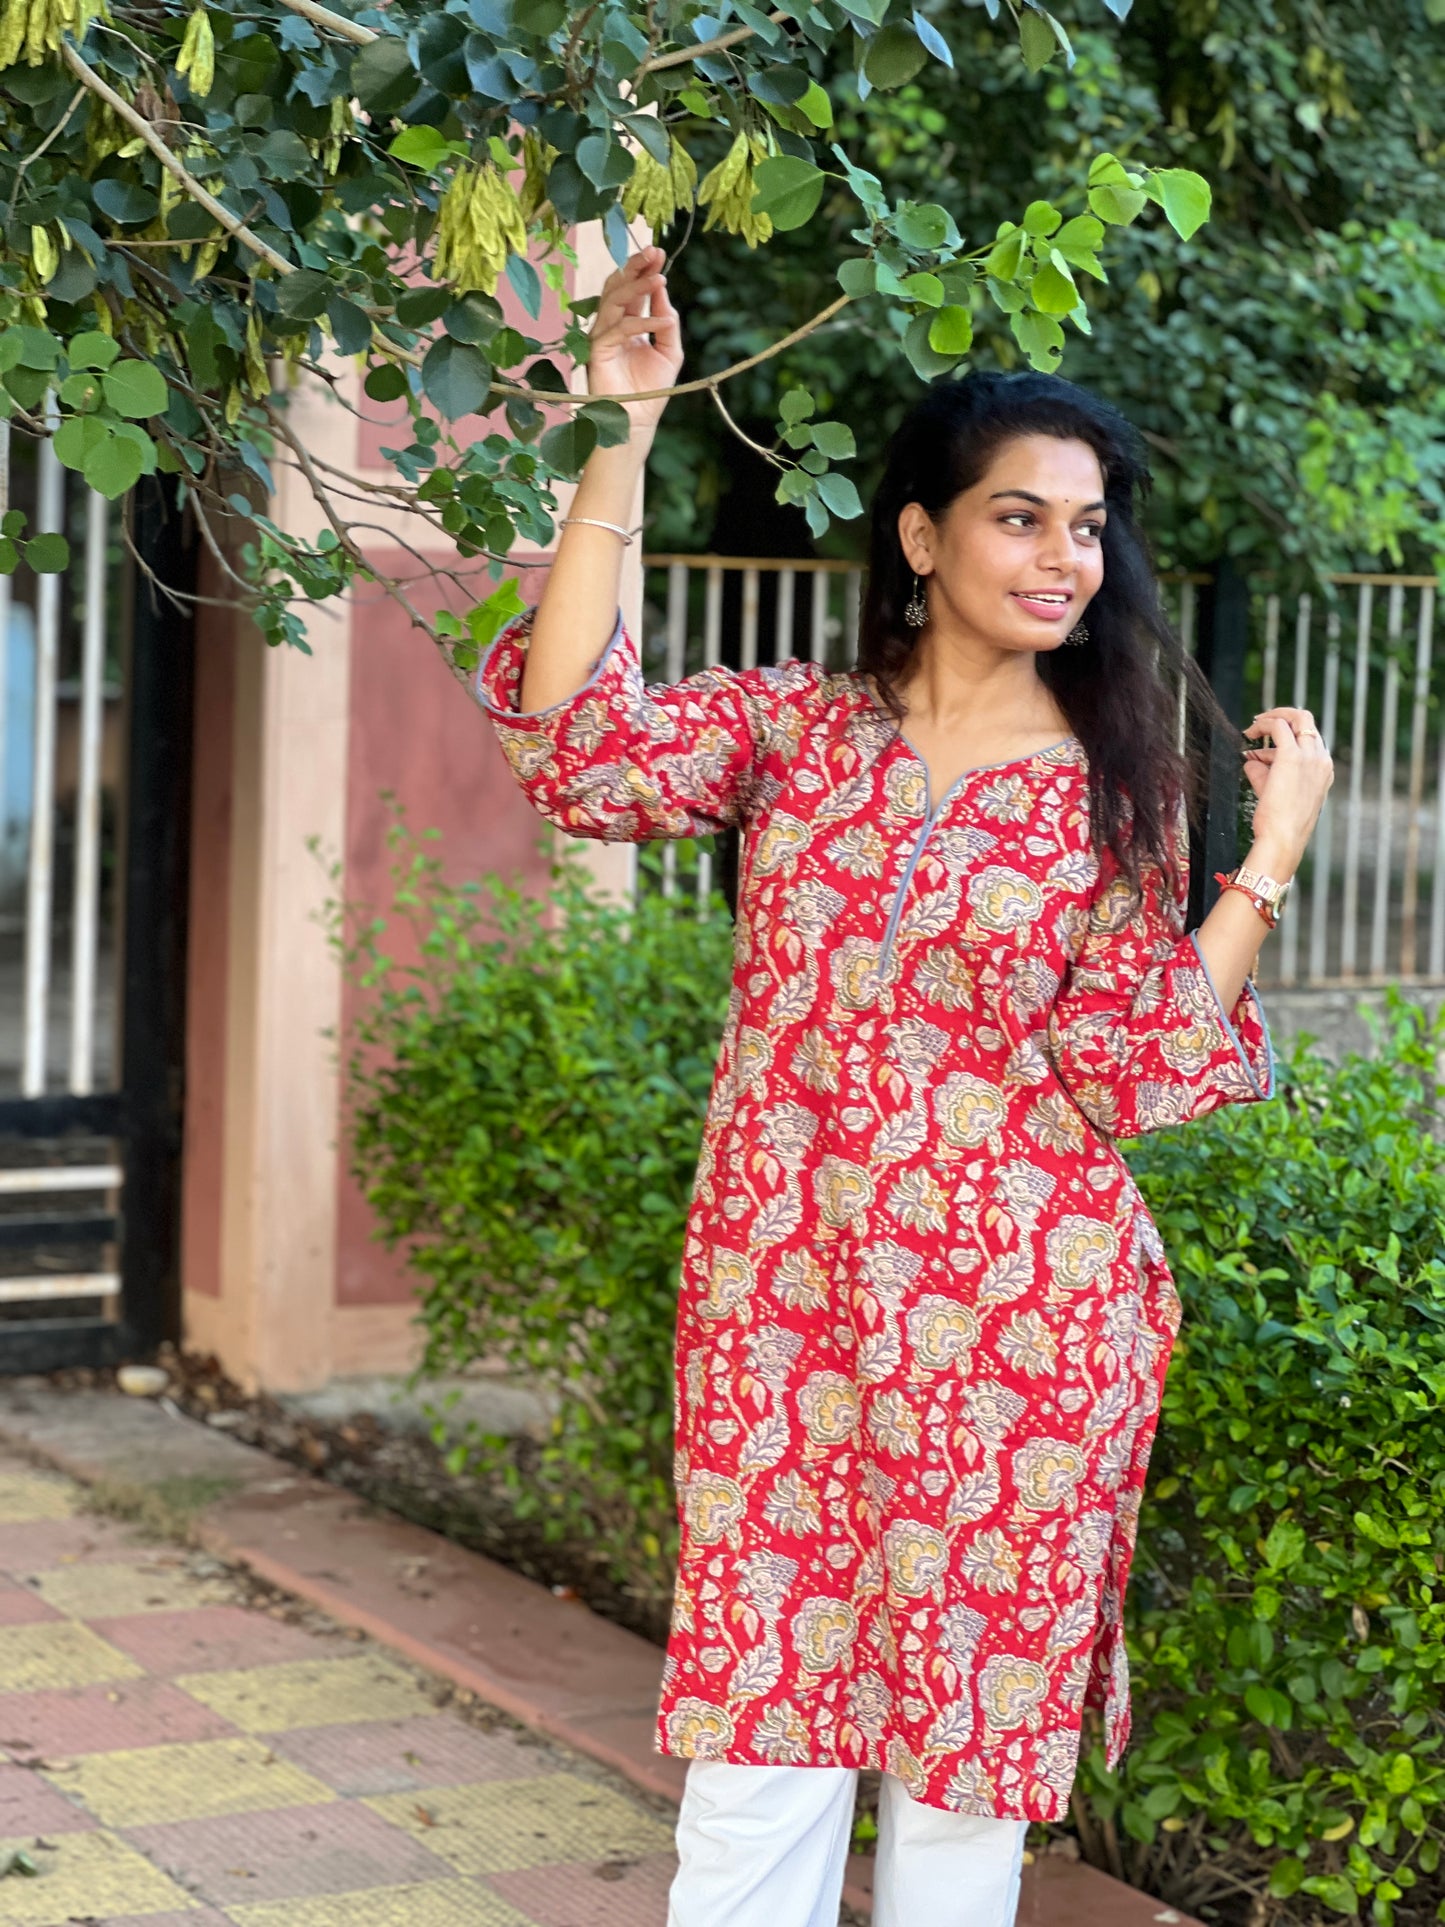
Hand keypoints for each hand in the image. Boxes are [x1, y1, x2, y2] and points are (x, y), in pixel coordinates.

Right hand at [585, 245, 682, 435]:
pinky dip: (642, 322)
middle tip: (653, 251)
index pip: (633, 288)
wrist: (638, 420)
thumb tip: (663, 292)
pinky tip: (662, 321)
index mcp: (627, 322)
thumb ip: (667, 322)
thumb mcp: (669, 351)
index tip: (658, 252)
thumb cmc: (651, 389)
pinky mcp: (597, 351)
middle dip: (635, 267)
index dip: (644, 269)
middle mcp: (611, 325)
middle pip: (618, 286)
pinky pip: (619, 329)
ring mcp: (601, 336)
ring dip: (637, 287)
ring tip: (659, 278)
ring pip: (614, 300)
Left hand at [1240, 705, 1333, 876]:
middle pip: (1307, 721)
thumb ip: (1265, 772)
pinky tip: (1249, 732)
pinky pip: (1278, 726)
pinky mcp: (1291, 756)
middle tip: (1262, 721)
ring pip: (1298, 717)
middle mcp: (1321, 759)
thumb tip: (1250, 758)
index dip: (1288, 735)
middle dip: (1284, 715)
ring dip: (1272, 717)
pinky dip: (1263, 724)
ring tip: (1251, 730)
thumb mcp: (1275, 793)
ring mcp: (1309, 756)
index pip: (1310, 739)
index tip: (1267, 741)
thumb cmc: (1279, 823)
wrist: (1283, 838)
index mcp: (1323, 770)